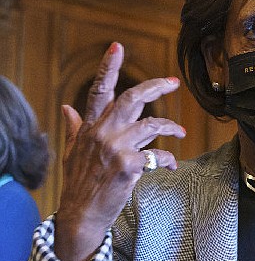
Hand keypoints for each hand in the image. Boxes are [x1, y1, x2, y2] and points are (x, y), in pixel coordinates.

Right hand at [54, 42, 185, 260]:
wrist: (81, 214)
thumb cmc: (79, 182)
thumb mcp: (72, 151)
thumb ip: (75, 127)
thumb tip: (68, 107)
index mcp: (90, 126)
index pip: (100, 91)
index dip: (109, 67)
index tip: (118, 47)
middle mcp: (102, 132)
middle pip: (133, 99)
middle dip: (156, 87)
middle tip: (173, 83)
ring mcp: (115, 148)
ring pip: (152, 125)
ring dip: (170, 127)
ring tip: (180, 132)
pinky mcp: (127, 165)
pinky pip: (157, 155)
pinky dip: (168, 159)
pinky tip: (172, 164)